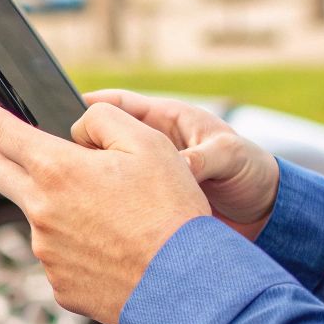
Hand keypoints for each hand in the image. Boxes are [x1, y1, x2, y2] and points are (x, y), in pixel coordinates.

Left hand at [0, 99, 210, 323]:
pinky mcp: (59, 284)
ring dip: (57, 207)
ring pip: (35, 216)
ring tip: (110, 214)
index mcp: (56, 170)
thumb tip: (75, 127)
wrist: (184, 284)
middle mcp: (40, 212)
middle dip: (9, 156)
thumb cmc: (171, 211)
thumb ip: (102, 118)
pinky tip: (114, 249)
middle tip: (45, 156)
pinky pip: (58, 256)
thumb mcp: (148, 142)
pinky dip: (77, 247)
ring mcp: (46, 252)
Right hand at [82, 90, 280, 240]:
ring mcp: (147, 176)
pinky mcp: (148, 203)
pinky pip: (118, 202)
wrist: (266, 213)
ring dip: (91, 182)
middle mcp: (152, 147)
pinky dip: (105, 208)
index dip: (90, 106)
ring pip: (107, 174)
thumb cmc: (252, 172)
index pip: (119, 105)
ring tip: (71, 191)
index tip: (63, 112)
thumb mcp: (229, 158)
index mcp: (168, 121)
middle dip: (81, 149)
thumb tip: (175, 167)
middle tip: (58, 159)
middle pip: (104, 142)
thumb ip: (200, 159)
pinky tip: (91, 218)